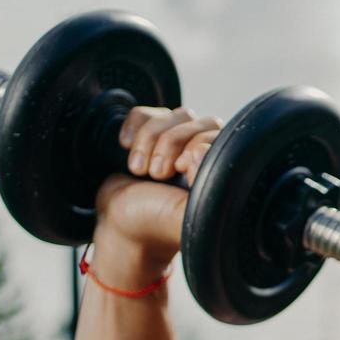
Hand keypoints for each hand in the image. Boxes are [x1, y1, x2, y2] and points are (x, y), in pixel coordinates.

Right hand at [92, 107, 223, 281]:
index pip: (214, 133)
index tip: (178, 171)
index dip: (193, 146)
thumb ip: (206, 189)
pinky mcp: (146, 134)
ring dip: (148, 140)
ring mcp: (173, 141)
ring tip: (138, 170)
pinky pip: (143, 112)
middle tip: (156, 174)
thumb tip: (202, 148)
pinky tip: (125, 148)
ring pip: (167, 115)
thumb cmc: (156, 223)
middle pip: (190, 119)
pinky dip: (133, 127)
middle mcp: (199, 152)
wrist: (121, 226)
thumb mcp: (187, 214)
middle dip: (168, 144)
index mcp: (218, 169)